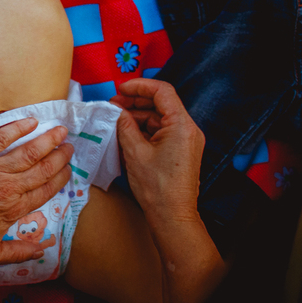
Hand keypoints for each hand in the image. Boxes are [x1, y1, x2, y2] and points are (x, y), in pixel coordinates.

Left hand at [0, 118, 73, 266]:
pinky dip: (17, 128)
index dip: (60, 179)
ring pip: (28, 151)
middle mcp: (9, 188)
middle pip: (42, 169)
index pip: (45, 191)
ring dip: (47, 140)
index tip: (68, 170)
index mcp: (14, 210)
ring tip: (60, 131)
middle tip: (69, 146)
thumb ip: (18, 253)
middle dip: (59, 157)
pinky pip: (1, 137)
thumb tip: (41, 252)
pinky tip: (31, 121)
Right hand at [110, 79, 205, 225]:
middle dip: (135, 101)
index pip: (162, 91)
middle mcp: (189, 129)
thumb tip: (117, 112)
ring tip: (116, 120)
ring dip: (138, 116)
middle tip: (113, 105)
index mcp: (182, 125)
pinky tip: (126, 133)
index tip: (120, 89)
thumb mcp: (134, 152)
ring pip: (160, 118)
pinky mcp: (181, 151)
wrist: (172, 216)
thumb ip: (125, 125)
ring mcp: (186, 140)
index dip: (139, 86)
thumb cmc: (157, 187)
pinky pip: (161, 132)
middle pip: (161, 104)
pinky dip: (144, 129)